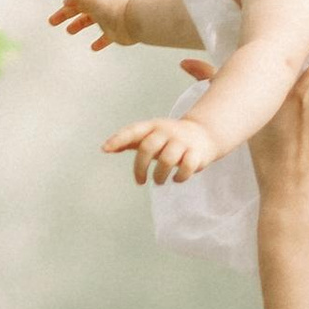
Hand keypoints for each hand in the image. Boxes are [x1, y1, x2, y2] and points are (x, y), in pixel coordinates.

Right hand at [48, 0, 136, 49]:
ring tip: (69, 31)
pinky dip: (99, 42)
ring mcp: (107, 18)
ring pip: (89, 20)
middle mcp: (99, 5)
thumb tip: (67, 2)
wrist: (133, 20)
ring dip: (77, 24)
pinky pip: (105, 37)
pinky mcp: (115, 32)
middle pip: (78, 7)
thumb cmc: (112, 7)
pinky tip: (93, 47)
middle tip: (52, 21)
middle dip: (64, 13)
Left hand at [105, 112, 222, 185]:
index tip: (105, 149)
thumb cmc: (169, 138)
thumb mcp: (150, 135)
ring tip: (159, 181)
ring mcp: (183, 141)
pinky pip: (187, 167)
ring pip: (167, 160)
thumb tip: (105, 148)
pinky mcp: (196, 153)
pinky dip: (179, 177)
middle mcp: (167, 131)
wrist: (204, 133)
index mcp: (153, 126)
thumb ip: (130, 141)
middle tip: (140, 181)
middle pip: (148, 148)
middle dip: (140, 168)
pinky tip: (176, 179)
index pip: (133, 131)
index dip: (118, 139)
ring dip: (159, 175)